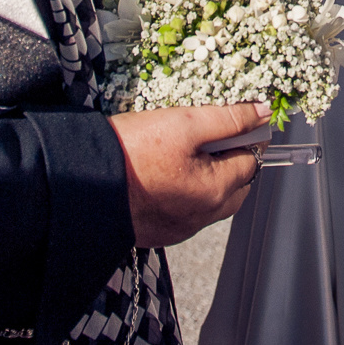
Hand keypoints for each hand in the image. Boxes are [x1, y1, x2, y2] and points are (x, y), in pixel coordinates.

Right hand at [108, 101, 267, 246]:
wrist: (82, 182)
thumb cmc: (131, 152)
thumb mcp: (184, 123)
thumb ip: (228, 118)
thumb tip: (262, 113)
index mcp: (214, 190)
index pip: (251, 160)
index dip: (247, 137)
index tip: (240, 121)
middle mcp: (202, 216)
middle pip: (236, 187)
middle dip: (232, 161)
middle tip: (212, 136)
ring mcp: (179, 227)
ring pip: (211, 201)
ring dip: (209, 178)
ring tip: (185, 152)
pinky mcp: (158, 231)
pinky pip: (186, 211)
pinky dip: (186, 192)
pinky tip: (166, 173)